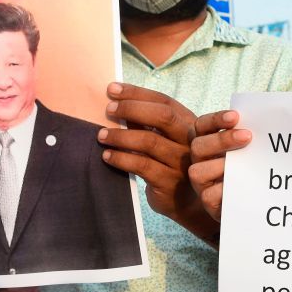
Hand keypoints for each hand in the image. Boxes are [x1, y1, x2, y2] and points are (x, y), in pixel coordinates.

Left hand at [98, 82, 217, 240]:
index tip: (112, 89)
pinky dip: (121, 159)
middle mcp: (190, 141)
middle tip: (108, 110)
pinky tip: (108, 156)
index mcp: (190, 124)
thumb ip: (146, 121)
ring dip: (120, 136)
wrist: (186, 202)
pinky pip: (142, 166)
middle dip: (132, 108)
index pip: (164, 101)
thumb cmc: (170, 163)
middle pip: (163, 116)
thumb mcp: (164, 139)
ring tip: (101, 135)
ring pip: (149, 141)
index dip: (137, 93)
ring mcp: (182, 162)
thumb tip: (115, 101)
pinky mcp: (169, 182)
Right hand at [187, 110, 251, 221]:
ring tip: (244, 164)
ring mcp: (201, 182)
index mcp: (208, 143)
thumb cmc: (252, 170)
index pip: (203, 126)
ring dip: (220, 165)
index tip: (236, 116)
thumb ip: (248, 137)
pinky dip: (223, 190)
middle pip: (198, 146)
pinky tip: (241, 185)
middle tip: (247, 136)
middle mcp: (200, 161)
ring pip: (197, 171)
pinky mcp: (208, 203)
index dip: (216, 119)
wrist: (256, 200)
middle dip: (221, 140)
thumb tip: (263, 123)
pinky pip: (208, 196)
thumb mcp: (250, 151)